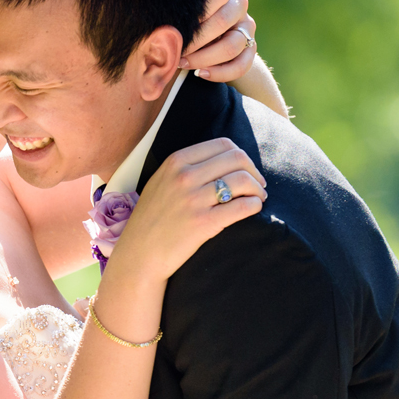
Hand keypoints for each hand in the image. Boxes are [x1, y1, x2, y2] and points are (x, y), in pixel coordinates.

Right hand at [105, 138, 265, 281]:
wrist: (140, 254)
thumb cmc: (152, 220)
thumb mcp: (160, 182)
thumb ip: (185, 167)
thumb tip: (223, 160)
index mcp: (175, 161)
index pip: (223, 144)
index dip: (241, 156)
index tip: (246, 170)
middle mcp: (184, 176)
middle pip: (237, 158)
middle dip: (254, 171)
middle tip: (258, 185)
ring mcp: (194, 200)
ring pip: (243, 180)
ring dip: (257, 188)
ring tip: (258, 198)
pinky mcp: (203, 223)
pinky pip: (242, 206)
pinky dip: (254, 205)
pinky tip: (253, 209)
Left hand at [179, 0, 256, 81]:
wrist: (205, 36)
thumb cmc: (184, 17)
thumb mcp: (180, 9)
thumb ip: (174, 11)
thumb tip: (159, 27)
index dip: (198, 11)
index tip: (177, 26)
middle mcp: (239, 4)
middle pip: (224, 20)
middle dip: (196, 40)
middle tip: (175, 50)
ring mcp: (247, 27)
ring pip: (232, 45)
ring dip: (204, 58)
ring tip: (182, 63)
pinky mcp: (251, 49)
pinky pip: (242, 65)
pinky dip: (219, 73)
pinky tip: (199, 74)